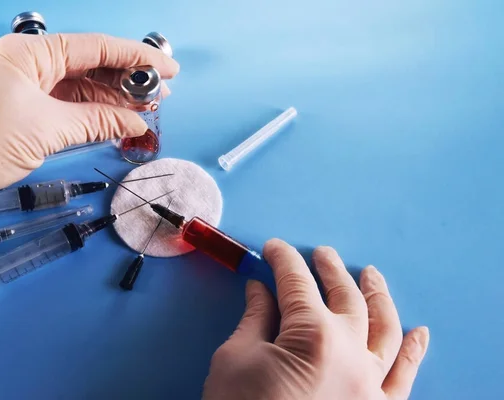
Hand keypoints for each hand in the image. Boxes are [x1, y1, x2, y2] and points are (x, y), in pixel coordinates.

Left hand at [0, 33, 178, 252]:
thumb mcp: (48, 129)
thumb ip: (97, 121)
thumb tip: (134, 121)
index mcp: (29, 53)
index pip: (95, 48)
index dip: (136, 57)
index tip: (165, 67)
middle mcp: (27, 61)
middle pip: (90, 64)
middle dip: (127, 80)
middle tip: (159, 94)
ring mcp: (24, 82)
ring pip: (80, 84)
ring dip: (112, 97)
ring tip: (145, 108)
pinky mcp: (22, 103)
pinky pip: (65, 101)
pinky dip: (91, 111)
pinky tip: (116, 118)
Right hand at [203, 239, 428, 399]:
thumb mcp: (235, 358)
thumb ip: (255, 318)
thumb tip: (260, 289)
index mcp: (313, 335)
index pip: (297, 282)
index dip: (283, 260)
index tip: (274, 249)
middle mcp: (351, 353)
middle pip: (345, 297)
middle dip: (330, 270)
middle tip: (321, 254)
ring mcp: (369, 383)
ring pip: (384, 328)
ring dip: (378, 297)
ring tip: (371, 275)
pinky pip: (403, 378)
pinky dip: (413, 354)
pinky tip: (419, 333)